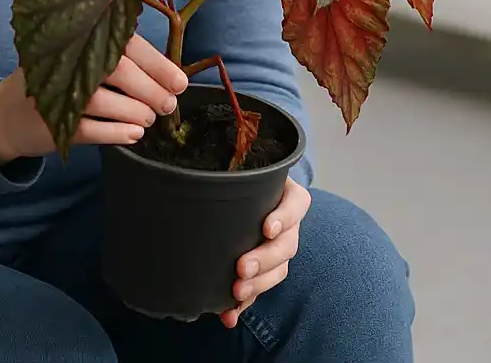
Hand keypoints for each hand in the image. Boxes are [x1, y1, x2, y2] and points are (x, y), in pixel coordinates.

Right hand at [0, 34, 188, 164]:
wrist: (6, 113)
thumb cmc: (55, 80)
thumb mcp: (76, 57)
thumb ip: (113, 55)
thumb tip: (167, 72)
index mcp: (78, 38)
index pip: (124, 44)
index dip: (156, 63)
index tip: (180, 81)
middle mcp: (66, 61)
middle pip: (118, 71)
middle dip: (151, 90)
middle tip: (168, 104)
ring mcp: (56, 94)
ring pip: (105, 103)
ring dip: (136, 112)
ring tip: (148, 118)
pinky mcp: (52, 124)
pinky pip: (92, 131)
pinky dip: (118, 133)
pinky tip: (134, 134)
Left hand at [221, 177, 310, 327]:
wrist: (237, 197)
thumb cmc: (238, 181)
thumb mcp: (240, 174)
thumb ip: (227, 178)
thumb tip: (194, 182)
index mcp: (285, 196)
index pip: (296, 204)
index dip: (285, 217)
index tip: (267, 228)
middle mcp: (287, 224)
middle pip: (287, 244)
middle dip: (265, 259)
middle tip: (242, 268)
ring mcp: (279, 248)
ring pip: (279, 270)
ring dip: (258, 284)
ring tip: (236, 293)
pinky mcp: (266, 270)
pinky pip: (260, 288)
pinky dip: (245, 304)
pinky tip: (229, 315)